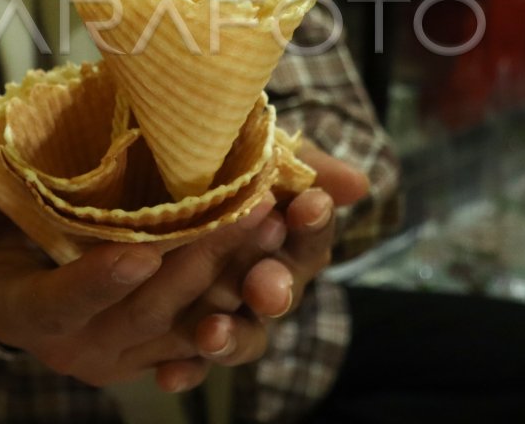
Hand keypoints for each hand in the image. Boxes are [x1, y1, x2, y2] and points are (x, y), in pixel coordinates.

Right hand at [0, 163, 277, 389]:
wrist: (29, 285)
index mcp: (29, 312)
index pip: (63, 303)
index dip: (99, 281)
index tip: (141, 248)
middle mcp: (81, 347)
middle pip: (143, 311)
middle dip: (195, 262)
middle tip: (244, 208)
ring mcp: (129, 355)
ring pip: (188, 321)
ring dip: (234, 274)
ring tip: (273, 220)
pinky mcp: (166, 349)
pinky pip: (210, 327)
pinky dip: (245, 291)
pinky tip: (281, 250)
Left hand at [187, 144, 367, 363]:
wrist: (165, 171)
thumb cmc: (224, 161)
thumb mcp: (259, 148)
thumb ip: (305, 164)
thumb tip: (359, 185)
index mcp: (288, 237)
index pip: (310, 234)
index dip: (313, 223)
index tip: (308, 206)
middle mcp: (265, 280)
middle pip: (278, 290)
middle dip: (273, 288)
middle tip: (265, 287)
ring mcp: (230, 311)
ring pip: (241, 334)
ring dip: (230, 336)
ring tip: (212, 333)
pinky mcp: (187, 336)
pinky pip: (189, 362)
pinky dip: (183, 371)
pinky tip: (168, 376)